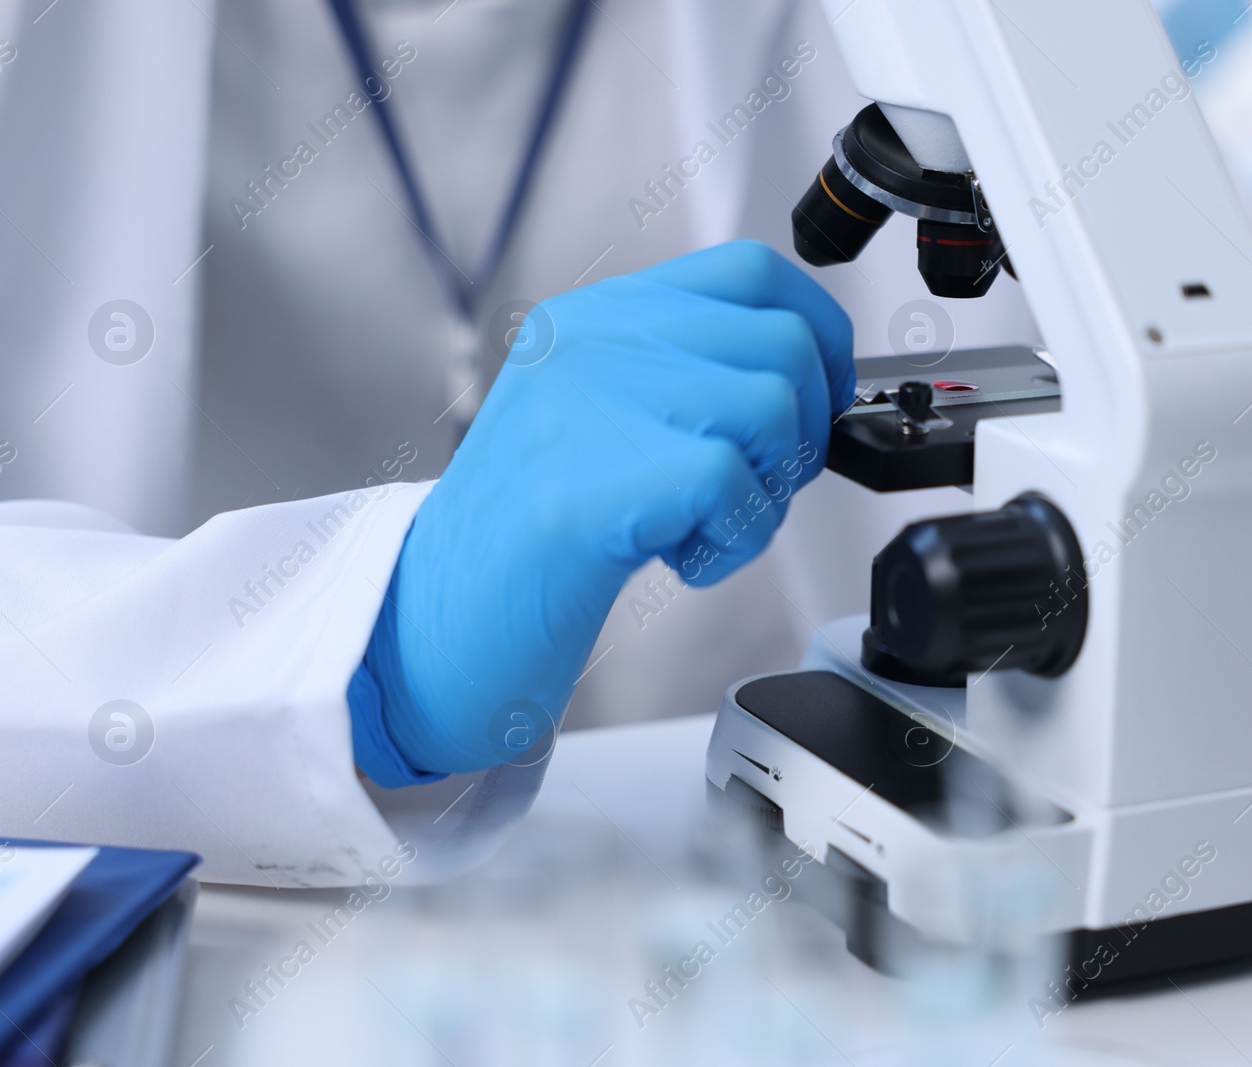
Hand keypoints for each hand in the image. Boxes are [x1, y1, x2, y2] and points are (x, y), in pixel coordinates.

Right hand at [357, 241, 853, 777]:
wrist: (432, 625)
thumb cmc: (528, 540)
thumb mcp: (601, 423)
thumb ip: (685, 383)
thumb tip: (811, 380)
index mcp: (595, 319)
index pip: (752, 273)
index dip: (817, 335)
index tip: (819, 398)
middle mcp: (591, 341)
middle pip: (782, 340)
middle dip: (800, 431)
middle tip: (749, 489)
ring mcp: (587, 402)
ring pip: (771, 405)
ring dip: (767, 490)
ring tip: (702, 528)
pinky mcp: (594, 479)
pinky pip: (735, 482)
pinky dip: (735, 540)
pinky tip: (682, 561)